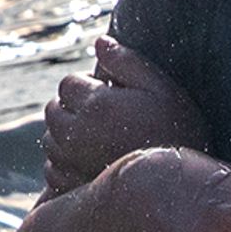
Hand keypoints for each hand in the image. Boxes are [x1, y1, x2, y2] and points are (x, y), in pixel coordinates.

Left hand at [44, 36, 208, 195]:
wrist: (179, 189)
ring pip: (50, 140)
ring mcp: (69, 162)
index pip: (68, 84)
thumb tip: (100, 41)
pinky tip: (90, 164)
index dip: (88, 87)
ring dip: (67, 136)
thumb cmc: (177, 134)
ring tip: (99, 141)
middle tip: (103, 118)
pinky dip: (64, 164)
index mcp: (94, 104)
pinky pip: (52, 169)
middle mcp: (74, 132)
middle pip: (53, 110)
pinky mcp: (68, 187)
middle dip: (72, 109)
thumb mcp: (160, 89)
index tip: (109, 96)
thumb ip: (127, 61)